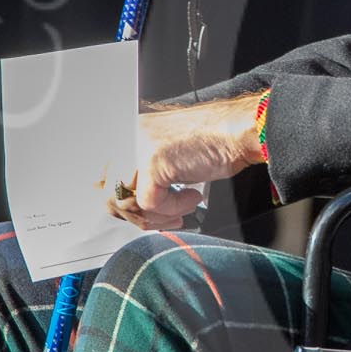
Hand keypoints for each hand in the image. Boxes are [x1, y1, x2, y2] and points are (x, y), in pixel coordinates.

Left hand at [105, 96, 262, 230]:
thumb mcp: (171, 162)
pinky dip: (174, 208)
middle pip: (113, 195)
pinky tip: (193, 197)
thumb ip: (147, 180)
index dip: (130, 206)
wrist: (240, 132)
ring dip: (160, 215)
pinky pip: (150, 203)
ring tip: (183, 208)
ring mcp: (138, 147)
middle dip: (143, 217)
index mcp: (129, 134)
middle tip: (169, 219)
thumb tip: (134, 211)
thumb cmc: (216, 145)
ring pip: (128, 203)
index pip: (109, 182)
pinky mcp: (152, 161)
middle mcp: (128, 137)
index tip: (150, 215)